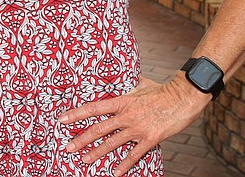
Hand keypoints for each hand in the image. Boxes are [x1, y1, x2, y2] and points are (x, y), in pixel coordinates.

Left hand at [58, 76, 207, 175]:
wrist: (182, 99)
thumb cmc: (162, 90)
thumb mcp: (141, 84)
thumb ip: (130, 84)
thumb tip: (126, 77)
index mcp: (122, 101)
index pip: (93, 108)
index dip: (77, 114)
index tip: (62, 119)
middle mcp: (126, 116)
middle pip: (98, 129)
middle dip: (81, 139)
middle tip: (68, 147)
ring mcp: (137, 128)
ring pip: (112, 143)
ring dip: (97, 152)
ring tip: (84, 160)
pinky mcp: (150, 139)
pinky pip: (134, 154)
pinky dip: (124, 164)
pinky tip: (115, 172)